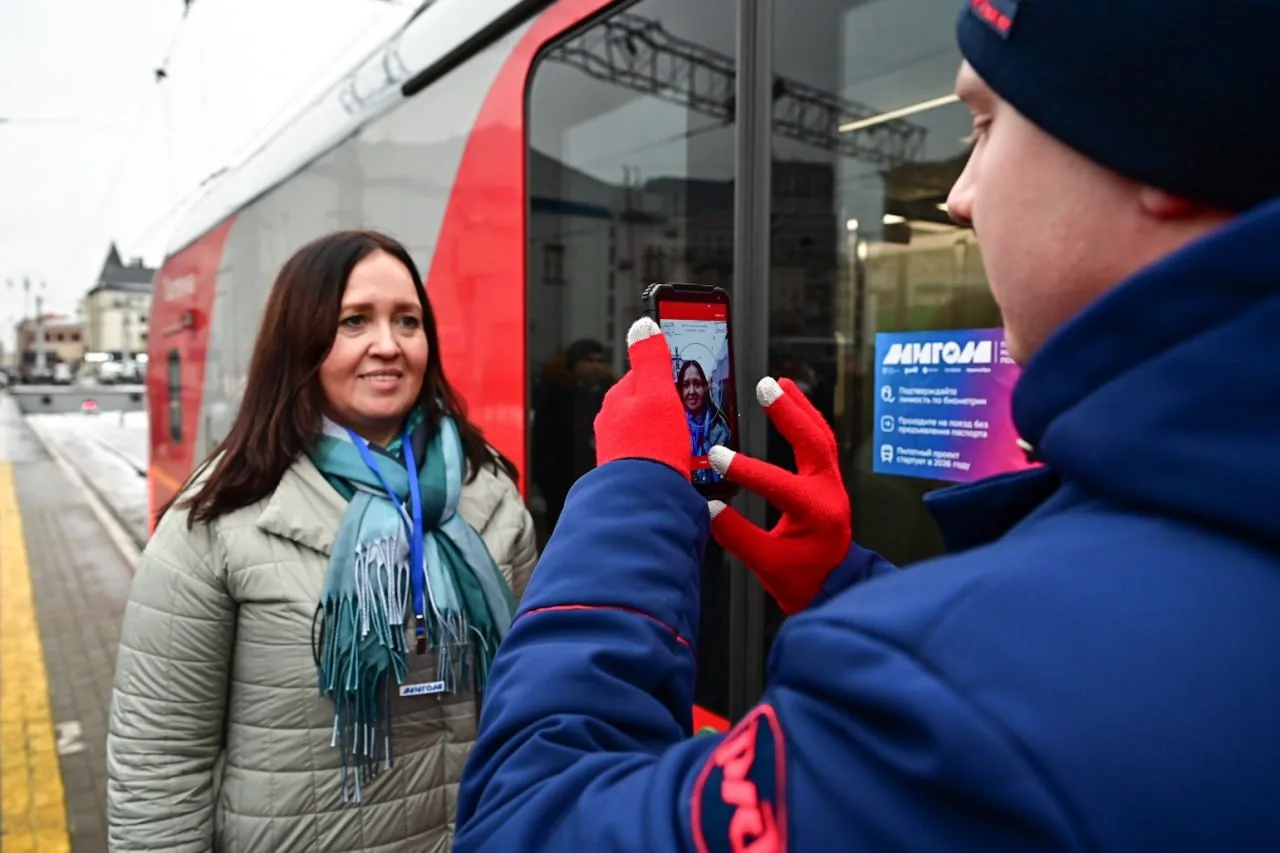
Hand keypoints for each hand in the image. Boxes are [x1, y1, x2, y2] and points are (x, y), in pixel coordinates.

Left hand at [593, 317, 690, 478]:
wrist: (643, 500)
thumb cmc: (650, 447)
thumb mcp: (658, 390)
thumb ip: (650, 356)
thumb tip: (642, 324)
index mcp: (617, 399)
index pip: (644, 375)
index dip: (670, 376)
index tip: (687, 379)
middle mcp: (613, 424)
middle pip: (649, 405)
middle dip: (671, 408)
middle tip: (693, 413)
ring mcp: (621, 449)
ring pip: (651, 431)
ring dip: (670, 433)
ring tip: (690, 439)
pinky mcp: (632, 472)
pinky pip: (653, 455)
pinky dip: (668, 455)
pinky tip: (681, 462)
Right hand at [707, 377, 850, 613]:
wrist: (835, 588)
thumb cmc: (803, 581)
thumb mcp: (767, 564)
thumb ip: (737, 536)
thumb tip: (707, 509)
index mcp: (816, 513)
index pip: (778, 484)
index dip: (746, 469)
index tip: (716, 457)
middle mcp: (830, 492)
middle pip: (814, 441)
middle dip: (790, 412)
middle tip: (766, 387)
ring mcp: (833, 484)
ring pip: (821, 436)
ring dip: (801, 408)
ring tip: (780, 384)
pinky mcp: (829, 482)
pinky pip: (821, 443)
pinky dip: (807, 420)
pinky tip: (792, 404)